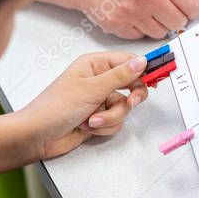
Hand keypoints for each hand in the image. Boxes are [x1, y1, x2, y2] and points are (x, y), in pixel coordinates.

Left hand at [17, 53, 148, 158]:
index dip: (145, 69)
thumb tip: (142, 61)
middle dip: (129, 99)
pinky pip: (116, 121)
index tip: (161, 75)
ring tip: (91, 120)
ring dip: (110, 117)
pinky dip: (104, 127)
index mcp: (94, 65)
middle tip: (130, 103)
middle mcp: (98, 80)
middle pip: (132, 86)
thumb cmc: (55, 108)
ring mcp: (98, 100)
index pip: (129, 61)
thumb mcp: (91, 89)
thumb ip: (120, 76)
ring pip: (124, 108)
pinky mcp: (98, 118)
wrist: (37, 136)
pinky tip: (87, 127)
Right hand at [43, 0, 198, 39]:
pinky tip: (131, 13)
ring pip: (160, 33)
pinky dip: (138, 28)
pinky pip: (140, 37)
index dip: (191, 7)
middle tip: (165, 8)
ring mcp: (132, 13)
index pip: (193, 4)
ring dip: (157, 25)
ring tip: (145, 9)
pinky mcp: (118, 26)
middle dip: (175, 18)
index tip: (186, 6)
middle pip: (179, 22)